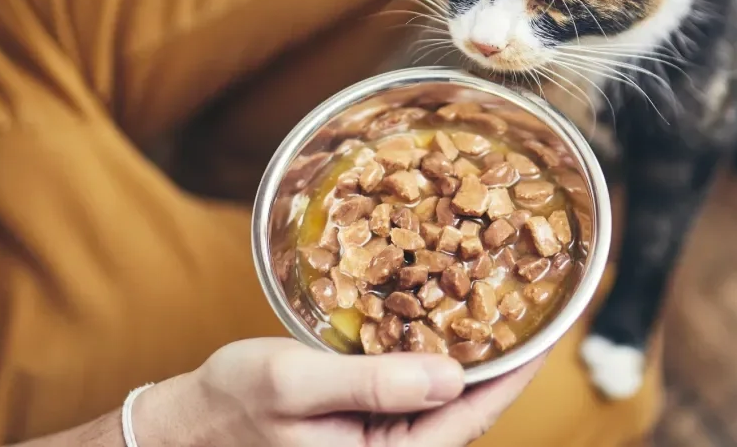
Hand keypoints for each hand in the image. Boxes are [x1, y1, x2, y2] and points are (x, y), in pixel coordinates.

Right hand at [133, 338, 545, 446]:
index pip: (470, 417)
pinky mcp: (367, 426)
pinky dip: (436, 358)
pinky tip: (443, 323)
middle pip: (467, 411)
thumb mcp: (294, 382)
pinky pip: (417, 394)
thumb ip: (370, 382)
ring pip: (445, 401)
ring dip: (472, 355)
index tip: (548, 332)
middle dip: (502, 361)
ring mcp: (380, 444)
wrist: (188, 426)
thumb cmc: (232, 406)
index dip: (514, 373)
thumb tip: (449, 375)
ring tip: (500, 306)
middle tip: (530, 304)